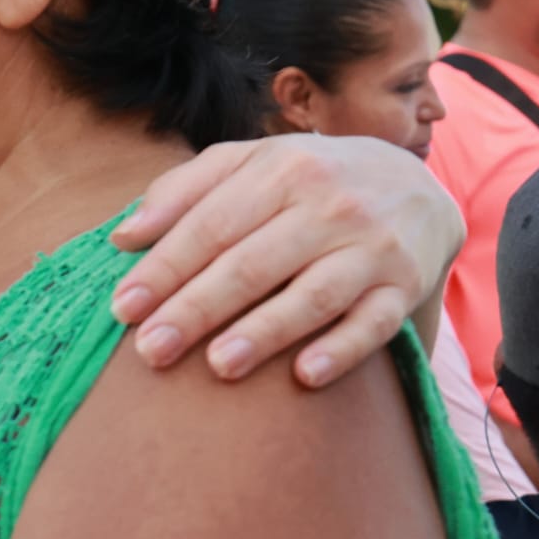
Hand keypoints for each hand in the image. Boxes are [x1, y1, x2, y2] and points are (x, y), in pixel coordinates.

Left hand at [108, 135, 462, 387]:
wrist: (415, 184)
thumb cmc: (307, 178)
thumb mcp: (248, 164)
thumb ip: (182, 191)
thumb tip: (123, 236)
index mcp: (279, 169)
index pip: (210, 225)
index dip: (164, 268)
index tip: (123, 308)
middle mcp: (327, 203)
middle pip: (251, 263)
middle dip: (196, 308)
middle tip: (151, 351)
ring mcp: (371, 245)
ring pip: (312, 294)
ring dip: (264, 332)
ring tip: (218, 366)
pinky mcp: (405, 284)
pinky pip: (375, 322)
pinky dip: (342, 348)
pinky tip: (305, 375)